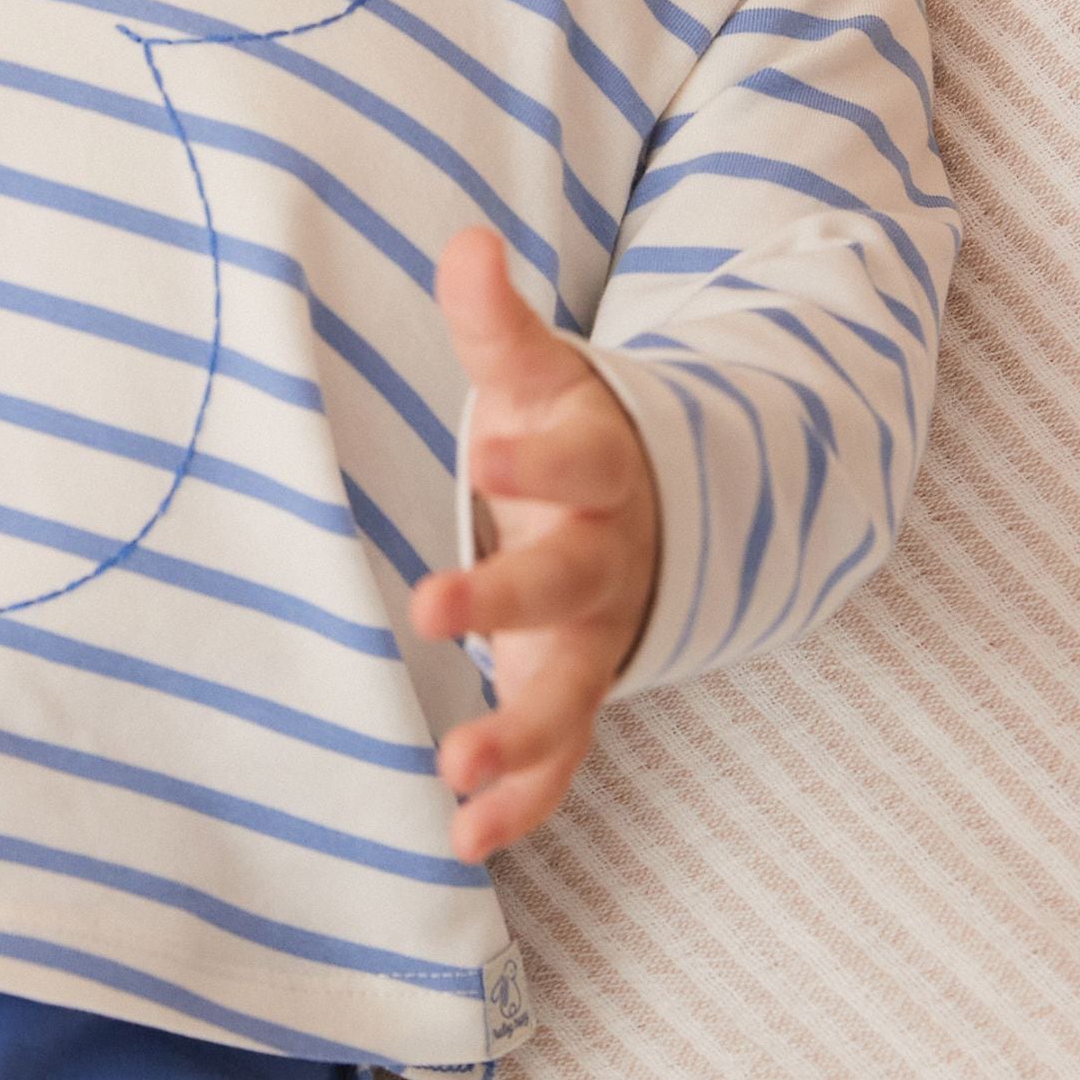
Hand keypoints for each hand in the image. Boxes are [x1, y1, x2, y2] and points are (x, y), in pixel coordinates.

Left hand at [410, 227, 660, 862]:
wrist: (650, 509)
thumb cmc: (565, 431)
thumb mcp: (536, 372)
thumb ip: (495, 321)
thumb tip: (465, 241)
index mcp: (598, 470)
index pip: (572, 461)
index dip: (532, 458)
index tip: (486, 449)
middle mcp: (604, 560)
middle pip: (563, 585)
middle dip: (501, 598)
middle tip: (429, 604)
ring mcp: (596, 636)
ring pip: (568, 692)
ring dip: (515, 733)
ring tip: (450, 770)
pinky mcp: (578, 691)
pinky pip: (561, 758)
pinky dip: (521, 800)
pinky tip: (464, 838)